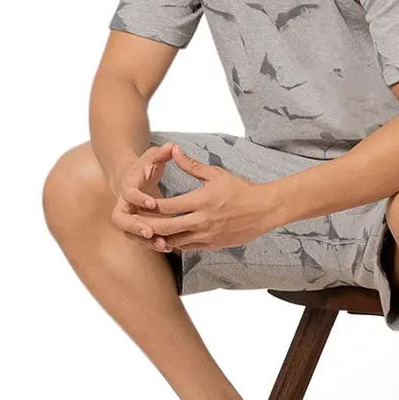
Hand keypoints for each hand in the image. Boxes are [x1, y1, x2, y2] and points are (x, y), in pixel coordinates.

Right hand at [109, 143, 176, 252]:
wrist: (130, 177)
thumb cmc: (144, 166)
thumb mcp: (152, 156)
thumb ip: (162, 152)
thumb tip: (173, 146)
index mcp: (128, 185)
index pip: (128, 193)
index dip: (138, 198)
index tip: (152, 203)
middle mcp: (123, 203)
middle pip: (120, 219)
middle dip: (134, 227)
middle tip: (150, 232)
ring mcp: (128, 216)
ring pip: (129, 233)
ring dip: (145, 241)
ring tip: (164, 245)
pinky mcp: (135, 225)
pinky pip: (140, 238)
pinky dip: (152, 243)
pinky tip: (169, 247)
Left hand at [130, 144, 278, 251]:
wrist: (264, 209)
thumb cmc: (241, 189)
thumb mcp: (216, 174)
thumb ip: (192, 165)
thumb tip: (175, 151)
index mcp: (202, 200)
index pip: (168, 206)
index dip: (150, 206)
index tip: (138, 203)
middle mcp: (203, 220)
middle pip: (167, 227)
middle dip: (148, 226)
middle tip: (134, 223)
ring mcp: (208, 235)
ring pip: (175, 241)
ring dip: (160, 238)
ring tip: (146, 233)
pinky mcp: (213, 245)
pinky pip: (188, 247)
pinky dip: (175, 244)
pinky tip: (167, 239)